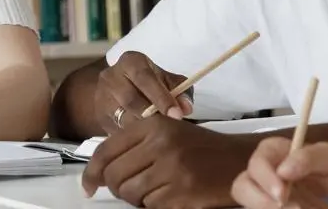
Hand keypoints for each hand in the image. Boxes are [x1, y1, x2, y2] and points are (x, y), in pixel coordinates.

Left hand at [79, 115, 253, 207]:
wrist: (240, 160)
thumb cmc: (201, 148)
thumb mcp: (167, 133)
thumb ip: (134, 146)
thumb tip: (100, 172)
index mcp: (152, 126)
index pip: (106, 151)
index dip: (91, 173)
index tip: (88, 186)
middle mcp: (160, 144)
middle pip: (114, 176)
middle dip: (117, 188)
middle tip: (129, 189)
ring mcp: (172, 168)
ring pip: (130, 194)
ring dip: (137, 198)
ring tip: (155, 189)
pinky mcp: (182, 191)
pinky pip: (151, 206)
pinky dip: (156, 205)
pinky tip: (171, 194)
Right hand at [96, 51, 192, 133]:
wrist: (119, 89)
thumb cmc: (149, 83)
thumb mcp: (166, 80)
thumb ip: (181, 90)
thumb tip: (186, 107)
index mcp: (130, 62)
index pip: (144, 77)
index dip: (161, 97)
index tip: (177, 114)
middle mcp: (111, 77)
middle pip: (130, 99)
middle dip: (152, 115)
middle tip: (170, 128)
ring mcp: (102, 97)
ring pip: (121, 117)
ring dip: (142, 129)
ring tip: (160, 137)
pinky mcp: (100, 117)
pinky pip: (117, 130)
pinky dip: (133, 137)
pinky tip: (147, 142)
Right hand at [231, 140, 327, 208]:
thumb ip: (310, 157)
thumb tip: (283, 169)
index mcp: (277, 154)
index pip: (258, 159)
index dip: (264, 175)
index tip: (282, 192)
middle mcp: (267, 176)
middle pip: (242, 185)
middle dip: (260, 200)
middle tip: (292, 208)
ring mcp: (267, 197)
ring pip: (247, 204)